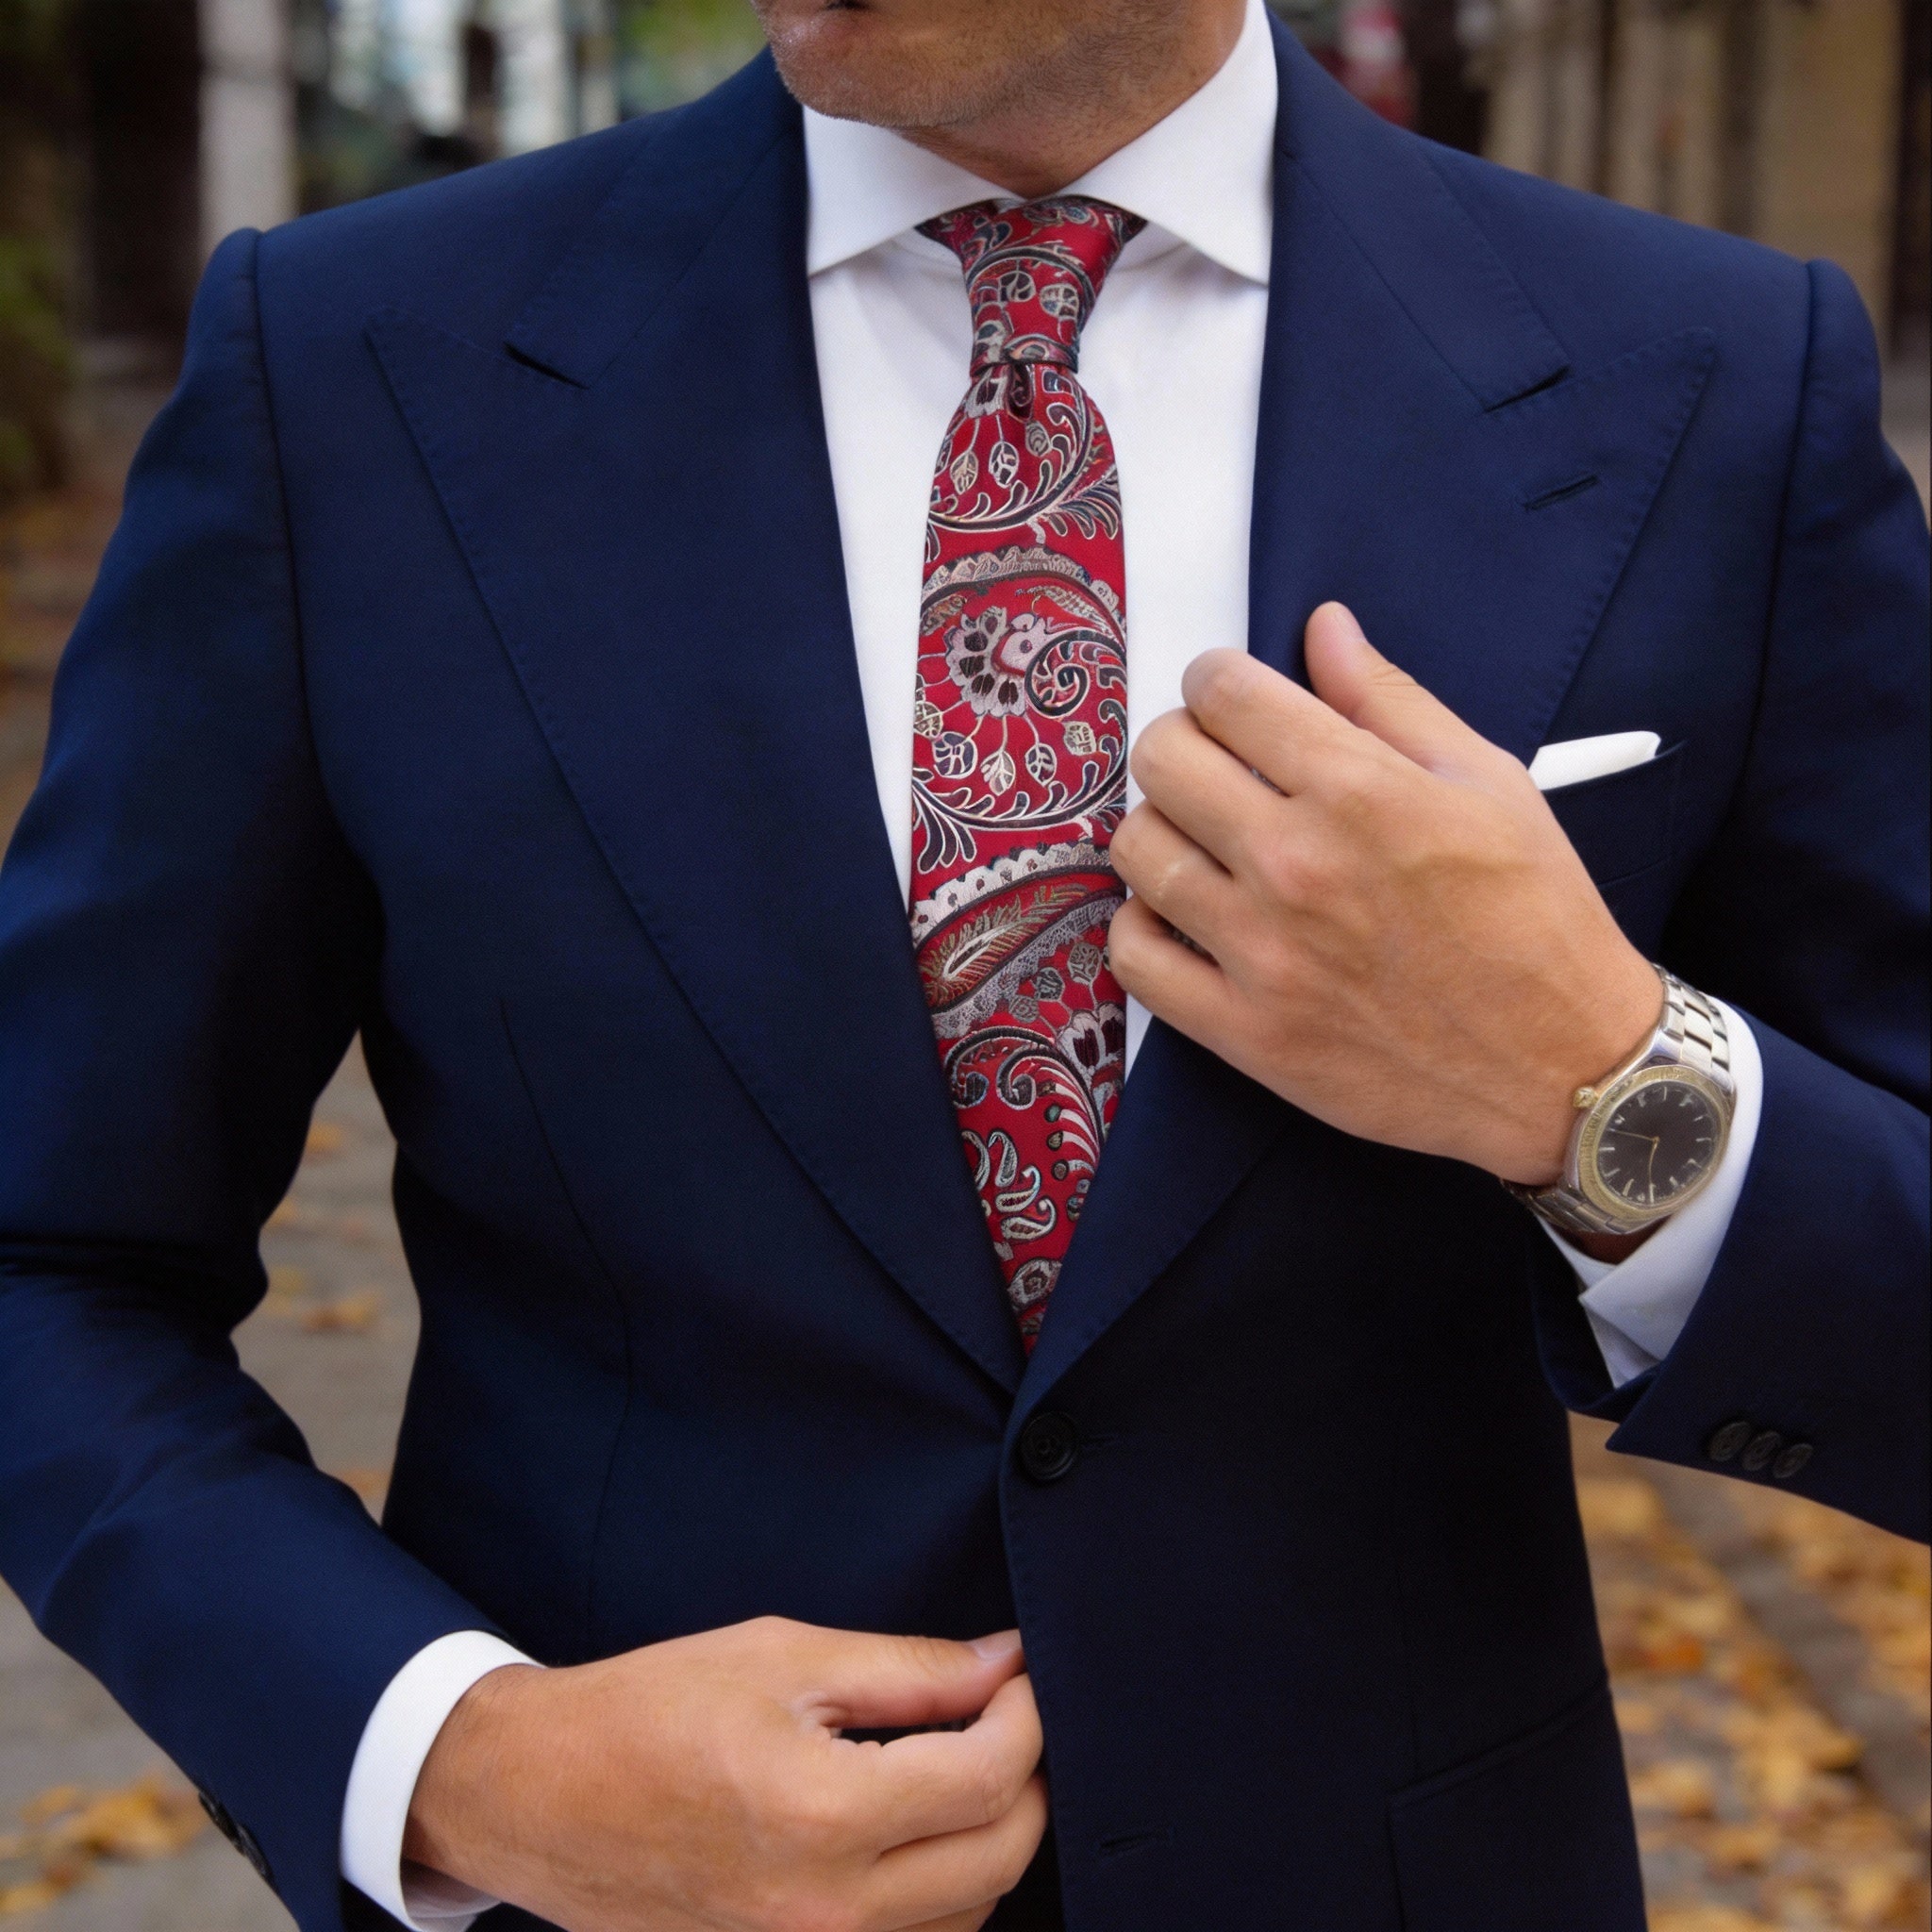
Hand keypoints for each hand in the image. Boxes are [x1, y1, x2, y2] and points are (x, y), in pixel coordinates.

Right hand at [404, 1617, 1046, 1931]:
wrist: (539, 1795)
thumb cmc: (649, 1711)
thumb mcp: (783, 1657)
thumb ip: (909, 1669)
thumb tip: (1004, 1662)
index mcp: (823, 1815)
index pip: (989, 1777)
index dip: (1027, 1714)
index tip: (1021, 1674)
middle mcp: (825, 1912)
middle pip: (1000, 1857)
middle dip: (1026, 1778)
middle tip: (1006, 1715)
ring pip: (968, 1918)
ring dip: (989, 1840)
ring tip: (961, 1767)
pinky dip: (942, 1896)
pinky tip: (916, 1834)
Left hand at [1108, 602, 1660, 1185]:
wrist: (1563, 1066)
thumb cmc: (1537, 919)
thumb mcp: (1488, 782)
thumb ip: (1389, 700)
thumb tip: (1323, 628)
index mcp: (1359, 791)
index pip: (1224, 693)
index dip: (1216, 680)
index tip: (1230, 697)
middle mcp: (1297, 864)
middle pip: (1163, 760)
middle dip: (1182, 742)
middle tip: (1215, 765)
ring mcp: (1262, 953)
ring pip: (1137, 850)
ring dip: (1160, 830)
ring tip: (1202, 841)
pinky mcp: (1245, 1031)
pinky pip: (1134, 959)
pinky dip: (1142, 928)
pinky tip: (1183, 916)